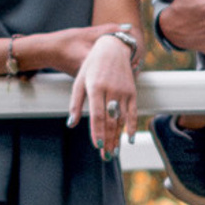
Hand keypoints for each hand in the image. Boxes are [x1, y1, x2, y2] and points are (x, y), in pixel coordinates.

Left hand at [69, 30, 138, 156]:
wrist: (114, 48)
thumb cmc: (92, 65)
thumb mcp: (79, 81)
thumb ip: (76, 103)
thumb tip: (71, 124)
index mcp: (95, 87)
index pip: (97, 114)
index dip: (97, 131)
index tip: (96, 145)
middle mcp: (111, 90)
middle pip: (110, 120)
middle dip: (108, 139)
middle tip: (105, 156)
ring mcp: (124, 92)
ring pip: (122, 119)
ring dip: (118, 137)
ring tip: (114, 152)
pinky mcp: (132, 92)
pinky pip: (133, 113)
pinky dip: (132, 127)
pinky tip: (129, 139)